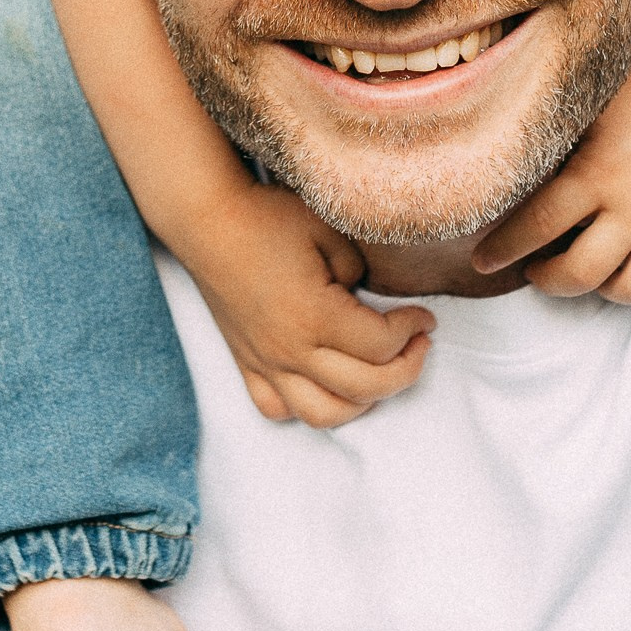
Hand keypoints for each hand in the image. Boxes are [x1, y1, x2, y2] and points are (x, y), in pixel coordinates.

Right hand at [191, 178, 434, 427]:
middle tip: (419, 344)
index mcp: (316, 316)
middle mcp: (291, 350)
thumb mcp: (327, 229)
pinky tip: (324, 384)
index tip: (424, 316)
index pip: (382, 344)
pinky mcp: (246, 363)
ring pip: (325, 413)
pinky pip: (277, 410)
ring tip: (378, 372)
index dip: (413, 330)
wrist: (206, 220)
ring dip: (362, 401)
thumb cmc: (266, 218)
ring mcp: (266, 363)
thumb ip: (358, 271)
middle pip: (366, 387)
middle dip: (406, 368)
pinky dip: (307, 407)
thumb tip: (365, 300)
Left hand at [473, 45, 630, 300]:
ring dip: (605, 290)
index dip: (501, 251)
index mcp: (594, 174)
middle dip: (550, 281)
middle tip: (538, 270)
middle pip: (581, 274)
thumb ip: (550, 150)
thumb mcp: (582, 108)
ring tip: (593, 272)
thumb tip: (503, 176)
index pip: (534, 229)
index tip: (483, 260)